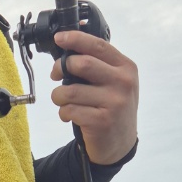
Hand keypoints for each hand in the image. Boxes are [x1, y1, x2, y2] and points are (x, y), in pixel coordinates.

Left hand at [50, 28, 138, 164]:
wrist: (120, 143)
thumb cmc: (111, 108)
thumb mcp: (114, 82)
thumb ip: (97, 66)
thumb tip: (67, 51)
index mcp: (126, 67)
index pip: (98, 46)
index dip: (75, 39)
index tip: (59, 38)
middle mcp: (123, 82)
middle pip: (82, 64)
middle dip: (60, 68)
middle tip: (55, 75)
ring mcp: (114, 102)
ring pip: (70, 90)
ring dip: (59, 96)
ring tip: (63, 102)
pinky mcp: (102, 121)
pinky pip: (70, 110)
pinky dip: (63, 112)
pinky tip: (69, 116)